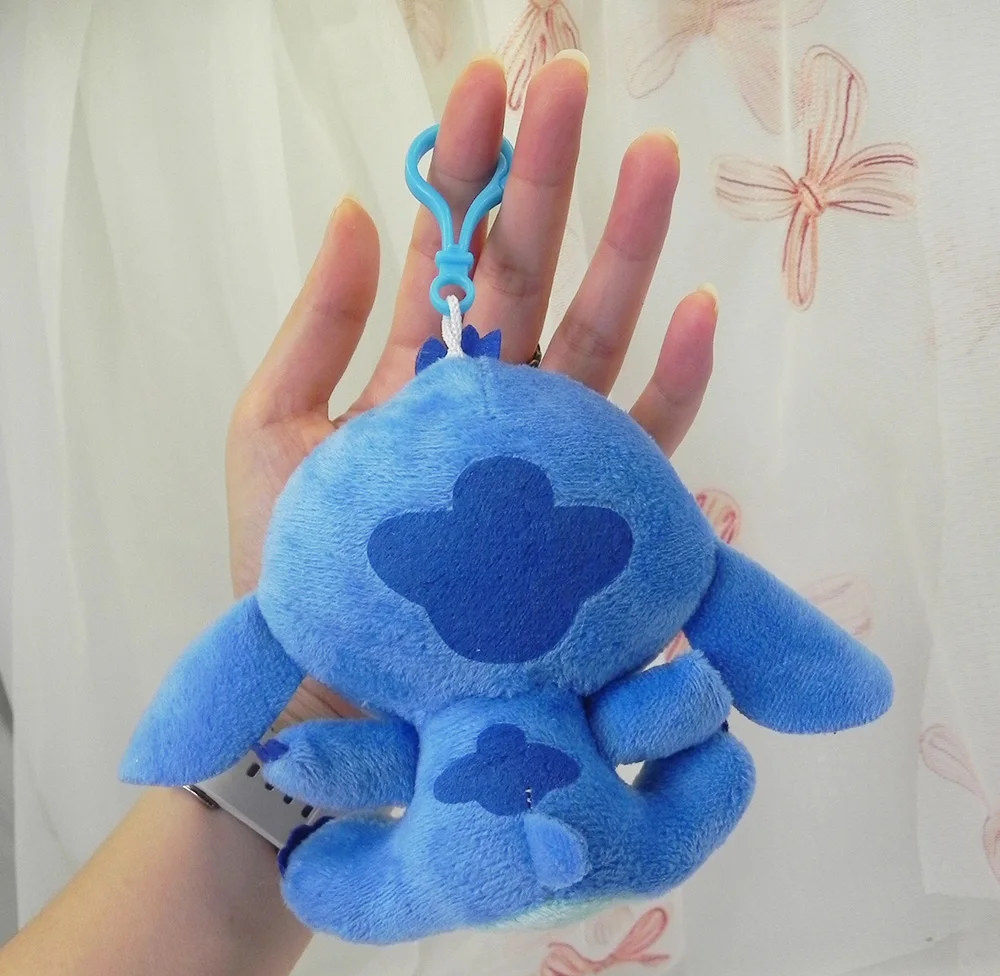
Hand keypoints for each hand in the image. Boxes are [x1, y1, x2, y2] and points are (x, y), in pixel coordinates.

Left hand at [226, 50, 717, 727]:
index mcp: (417, 374)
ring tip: (656, 160)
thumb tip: (345, 204)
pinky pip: (641, 446)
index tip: (489, 80)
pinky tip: (693, 316)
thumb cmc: (298, 571)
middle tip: (573, 82)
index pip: (448, 253)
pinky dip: (673, 387)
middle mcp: (488, 402)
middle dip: (549, 178)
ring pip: (595, 338)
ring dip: (629, 253)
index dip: (466, 168)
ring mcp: (543, 456)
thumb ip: (312, 327)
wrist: (332, 692)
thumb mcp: (271, 436)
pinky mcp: (583, 517)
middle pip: (528, 275)